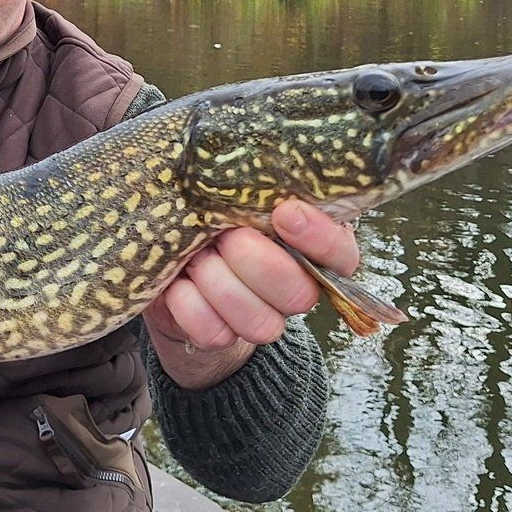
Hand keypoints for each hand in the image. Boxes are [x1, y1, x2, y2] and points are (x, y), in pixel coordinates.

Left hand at [142, 201, 359, 389]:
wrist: (170, 252)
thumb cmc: (211, 208)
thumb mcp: (233, 191)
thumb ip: (254, 189)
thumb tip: (252, 174)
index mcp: (311, 246)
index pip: (341, 253)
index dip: (319, 238)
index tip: (285, 214)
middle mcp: (297, 288)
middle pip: (299, 294)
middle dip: (256, 261)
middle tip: (225, 236)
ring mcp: (263, 318)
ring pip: (261, 324)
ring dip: (218, 282)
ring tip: (195, 255)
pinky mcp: (223, 337)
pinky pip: (215, 333)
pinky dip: (189, 304)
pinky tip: (179, 281)